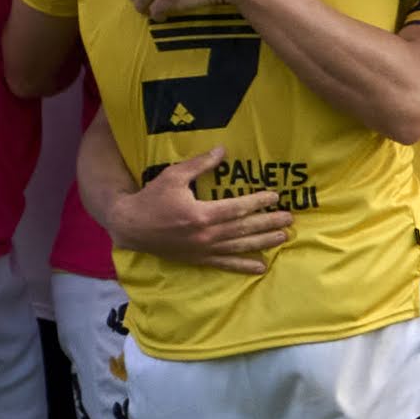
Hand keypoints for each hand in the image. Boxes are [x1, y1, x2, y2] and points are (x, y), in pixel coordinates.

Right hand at [107, 147, 293, 274]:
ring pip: (239, 247)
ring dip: (262, 242)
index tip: (275, 197)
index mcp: (201, 214)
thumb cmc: (151, 198)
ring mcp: (203, 250)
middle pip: (244, 229)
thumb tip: (223, 151)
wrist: (130, 226)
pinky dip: (243, 266)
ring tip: (283, 238)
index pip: (237, 209)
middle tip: (289, 219)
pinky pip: (225, 264)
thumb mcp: (173, 175)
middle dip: (268, 223)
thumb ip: (199, 165)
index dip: (258, 203)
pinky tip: (260, 267)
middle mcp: (206, 235)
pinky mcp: (198, 260)